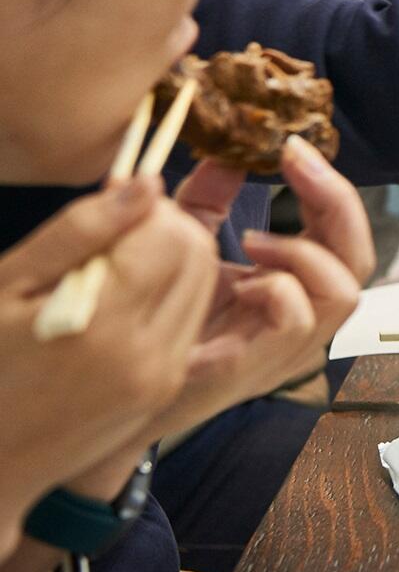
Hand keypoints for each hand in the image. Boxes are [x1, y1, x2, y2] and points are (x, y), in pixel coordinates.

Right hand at [0, 178, 216, 538]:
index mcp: (104, 324)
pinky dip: (172, 295)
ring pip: (205, 284)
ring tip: (115, 268)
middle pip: (198, 256)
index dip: (145, 208)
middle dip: (167, 229)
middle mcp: (147, 353)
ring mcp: (162, 375)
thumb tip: (147, 184)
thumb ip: (81, 231)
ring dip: (175, 260)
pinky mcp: (166, 387)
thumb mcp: (8, 285)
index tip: (112, 208)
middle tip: (115, 234)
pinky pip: (193, 319)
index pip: (170, 234)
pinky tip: (125, 300)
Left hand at [148, 138, 372, 437]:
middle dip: (335, 199)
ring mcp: (287, 350)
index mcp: (299, 288)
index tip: (294, 147)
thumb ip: (207, 199)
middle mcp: (306, 321)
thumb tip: (227, 151)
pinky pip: (298, 319)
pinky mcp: (256, 368)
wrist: (116, 389)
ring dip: (303, 252)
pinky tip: (241, 282)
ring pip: (344, 291)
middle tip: (296, 161)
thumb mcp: (188, 244)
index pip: (346, 236)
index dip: (331, 188)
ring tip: (254, 242)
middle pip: (361, 258)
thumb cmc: (160, 318)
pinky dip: (277, 287)